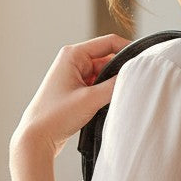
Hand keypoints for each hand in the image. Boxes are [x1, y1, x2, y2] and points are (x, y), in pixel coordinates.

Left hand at [11, 34, 127, 163]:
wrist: (35, 138)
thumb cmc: (55, 116)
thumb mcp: (90, 99)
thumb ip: (114, 85)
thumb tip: (135, 76)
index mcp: (73, 54)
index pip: (108, 43)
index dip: (128, 49)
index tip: (145, 62)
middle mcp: (72, 61)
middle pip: (108, 59)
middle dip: (120, 71)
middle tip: (134, 85)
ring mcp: (74, 76)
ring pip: (104, 74)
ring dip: (112, 84)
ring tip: (120, 97)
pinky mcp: (76, 91)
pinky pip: (98, 86)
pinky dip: (106, 93)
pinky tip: (111, 104)